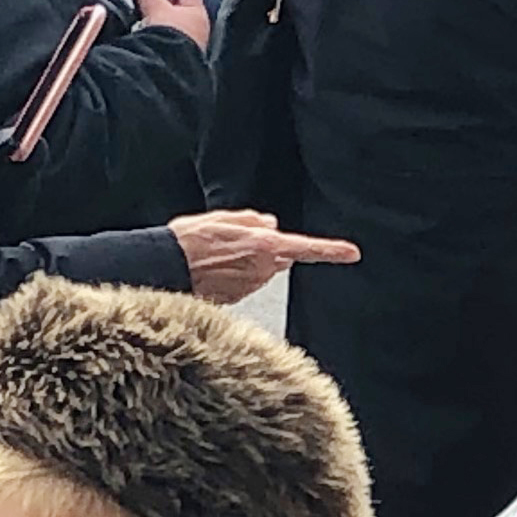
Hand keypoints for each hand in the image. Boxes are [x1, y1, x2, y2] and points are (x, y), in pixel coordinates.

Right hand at [133, 0, 211, 46]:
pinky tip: (143, 5)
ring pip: (168, 5)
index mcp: (195, 10)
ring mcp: (182, 34)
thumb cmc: (173, 47)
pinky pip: (161, 18)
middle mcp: (192, 21)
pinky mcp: (171, 44)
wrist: (169, 77)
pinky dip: (152, 8)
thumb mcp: (156, 10)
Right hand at [168, 209, 361, 302]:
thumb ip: (252, 219)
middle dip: (267, 250)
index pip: (306, 248)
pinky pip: (246, 283)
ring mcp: (251, 286)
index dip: (331, 251)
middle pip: (279, 258)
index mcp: (264, 245)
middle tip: (236, 241)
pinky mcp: (239, 298)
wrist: (165, 266)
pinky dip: (235, 276)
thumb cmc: (189, 240)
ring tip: (218, 254)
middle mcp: (262, 269)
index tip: (351, 253)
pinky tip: (213, 269)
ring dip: (248, 262)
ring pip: (262, 271)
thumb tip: (270, 223)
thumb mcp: (222, 218)